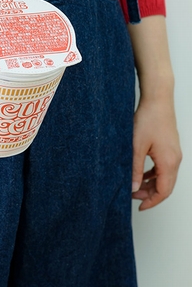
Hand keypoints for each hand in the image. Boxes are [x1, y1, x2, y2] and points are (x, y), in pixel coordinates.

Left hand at [131, 94, 181, 210]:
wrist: (158, 100)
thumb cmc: (148, 119)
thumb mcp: (136, 146)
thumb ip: (135, 169)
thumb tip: (134, 188)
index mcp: (168, 163)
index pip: (163, 191)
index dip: (152, 202)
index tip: (139, 207)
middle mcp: (175, 160)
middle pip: (166, 187)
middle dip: (150, 195)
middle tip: (133, 196)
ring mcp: (174, 154)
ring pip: (165, 177)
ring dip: (151, 184)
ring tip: (135, 186)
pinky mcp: (170, 148)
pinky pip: (164, 168)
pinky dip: (154, 174)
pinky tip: (142, 173)